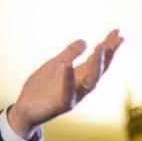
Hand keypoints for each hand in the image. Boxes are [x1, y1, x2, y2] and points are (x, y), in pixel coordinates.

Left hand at [7, 29, 123, 138]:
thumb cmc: (41, 88)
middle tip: (117, 39)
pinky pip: (66, 91)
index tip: (117, 32)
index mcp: (80, 77)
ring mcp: (73, 96)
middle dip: (109, 54)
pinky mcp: (61, 104)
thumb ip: (69, 54)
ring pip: (90, 81)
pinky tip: (67, 64)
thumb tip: (84, 41)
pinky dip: (67, 78)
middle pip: (99, 69)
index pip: (97, 60)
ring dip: (96, 64)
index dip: (108, 47)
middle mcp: (81, 87)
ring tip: (99, 47)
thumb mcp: (55, 65)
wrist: (24, 109)